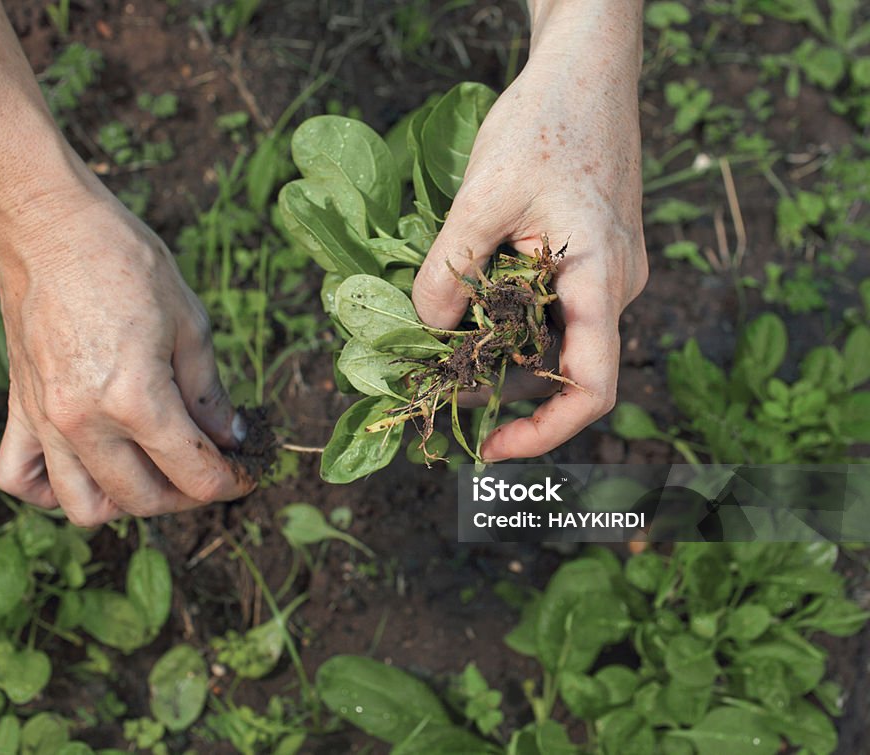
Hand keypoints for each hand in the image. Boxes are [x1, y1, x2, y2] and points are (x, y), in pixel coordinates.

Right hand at [0, 0, 255, 522]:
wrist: (49, 227)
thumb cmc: (124, 262)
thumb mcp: (190, 323)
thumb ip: (210, 393)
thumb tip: (232, 436)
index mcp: (136, 400)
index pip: (194, 474)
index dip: (231, 481)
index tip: (246, 473)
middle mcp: (85, 423)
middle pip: (144, 500)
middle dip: (187, 495)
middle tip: (208, 467)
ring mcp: (46, 421)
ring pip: (84, 506)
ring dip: (125, 502)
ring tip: (152, 471)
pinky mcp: (19, 409)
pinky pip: (21, 478)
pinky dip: (52, 489)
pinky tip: (86, 466)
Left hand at [412, 3, 647, 460]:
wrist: (586, 72)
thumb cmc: (546, 124)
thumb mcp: (483, 197)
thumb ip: (451, 270)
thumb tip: (422, 329)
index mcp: (602, 280)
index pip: (592, 388)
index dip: (545, 433)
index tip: (492, 447)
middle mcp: (614, 288)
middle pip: (566, 368)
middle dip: (506, 388)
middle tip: (440, 387)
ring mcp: (606, 275)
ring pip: (554, 337)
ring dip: (503, 349)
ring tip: (444, 342)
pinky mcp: (590, 259)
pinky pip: (554, 308)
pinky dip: (510, 319)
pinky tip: (469, 302)